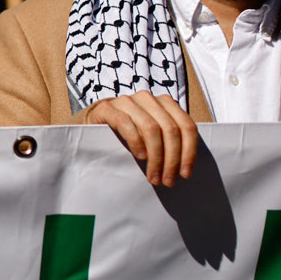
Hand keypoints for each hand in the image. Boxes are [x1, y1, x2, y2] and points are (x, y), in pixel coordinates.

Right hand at [83, 91, 197, 186]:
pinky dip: (136, 141)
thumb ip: (169, 141)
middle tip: (167, 180)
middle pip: (170, 129)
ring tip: (153, 176)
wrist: (91, 125)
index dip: (189, 152)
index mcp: (165, 103)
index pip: (186, 126)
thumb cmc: (127, 135)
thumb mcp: (152, 136)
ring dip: (155, 157)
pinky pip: (126, 123)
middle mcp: (148, 98)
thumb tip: (187, 168)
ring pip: (151, 128)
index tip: (185, 174)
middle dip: (171, 159)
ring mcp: (128, 101)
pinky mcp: (108, 108)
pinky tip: (140, 156)